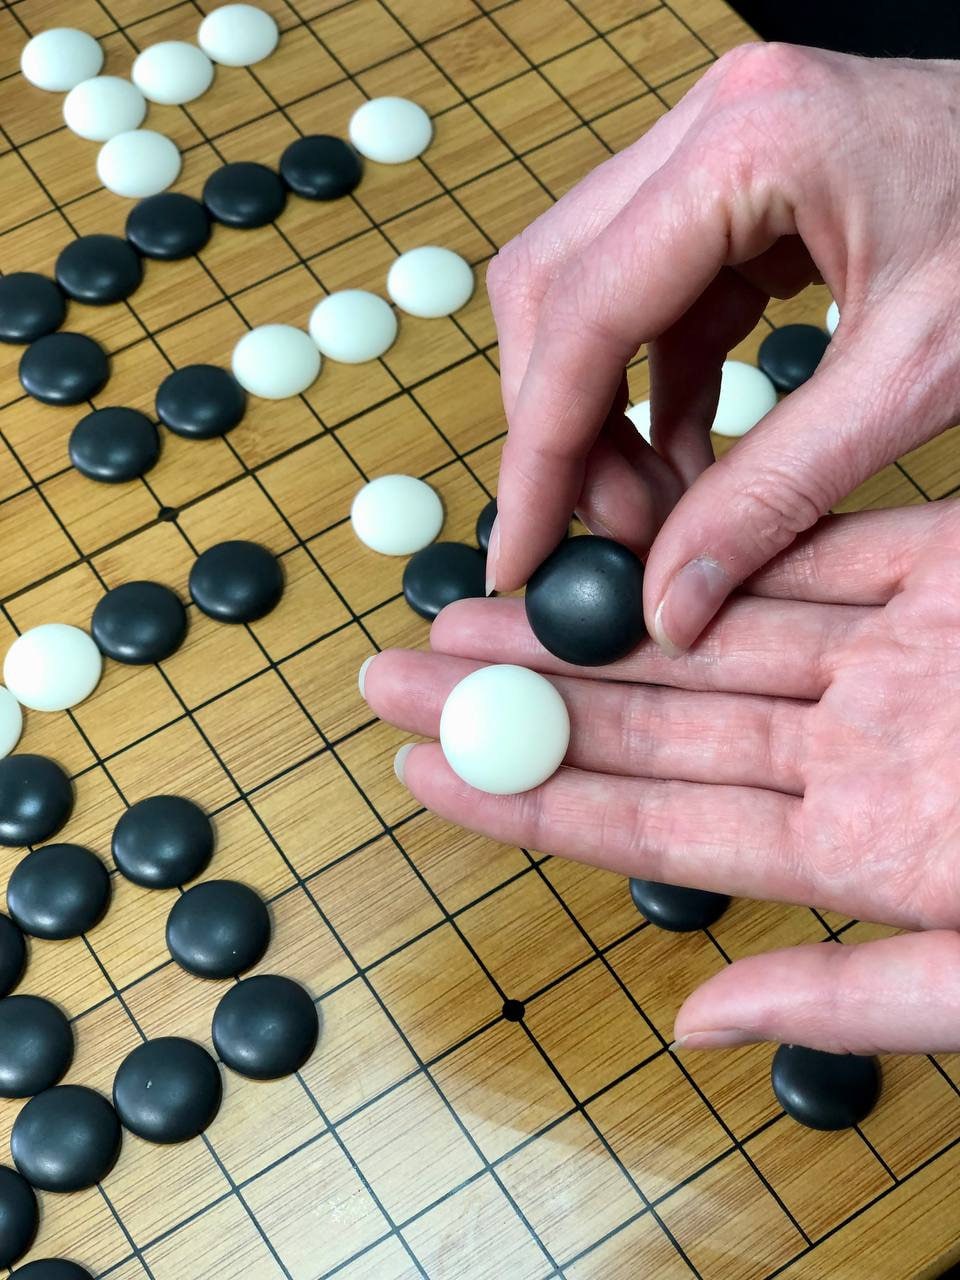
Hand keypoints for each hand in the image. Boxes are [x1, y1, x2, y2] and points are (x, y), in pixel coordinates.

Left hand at [362, 502, 959, 1054]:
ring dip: (583, 621)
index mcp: (858, 850)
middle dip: (520, 702)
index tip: (428, 775)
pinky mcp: (941, 566)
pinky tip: (613, 547)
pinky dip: (714, 534)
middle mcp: (854, 749)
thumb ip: (850, 998)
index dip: (534, 799)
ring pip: (701, 626)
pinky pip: (809, 542)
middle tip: (406, 680)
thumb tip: (696, 1026)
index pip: (654, 823)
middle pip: (652, 721)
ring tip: (470, 616)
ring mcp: (892, 655)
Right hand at [486, 43, 959, 652]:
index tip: (518, 551)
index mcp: (750, 143)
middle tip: (605, 537)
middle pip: (556, 292)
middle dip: (560, 432)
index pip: (586, 313)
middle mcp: (712, 124)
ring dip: (602, 416)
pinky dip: (654, 391)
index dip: (538, 450)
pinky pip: (652, 300)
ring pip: (587, 296)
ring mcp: (718, 149)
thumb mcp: (912, 380)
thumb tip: (670, 600)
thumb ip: (777, 493)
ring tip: (654, 511)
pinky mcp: (736, 192)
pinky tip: (686, 463)